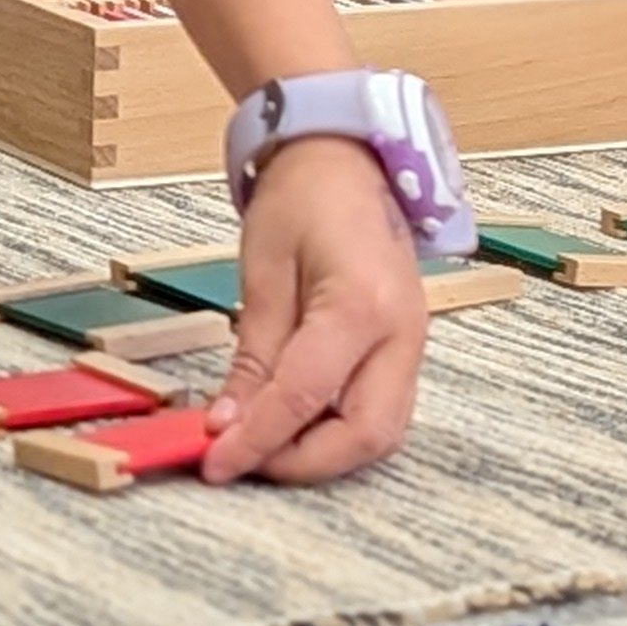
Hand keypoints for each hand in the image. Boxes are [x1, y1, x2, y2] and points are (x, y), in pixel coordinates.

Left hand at [202, 136, 425, 485]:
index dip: (256, 440)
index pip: (305, 397)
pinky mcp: (406, 351)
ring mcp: (413, 345)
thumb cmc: (303, 198)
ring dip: (321, 452)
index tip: (213, 463)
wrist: (349, 160)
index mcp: (361, 305)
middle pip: (366, 435)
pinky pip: (377, 410)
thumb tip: (228, 423)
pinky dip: (334, 429)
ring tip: (260, 442)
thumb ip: (253, 356)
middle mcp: (402, 334)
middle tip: (241, 461)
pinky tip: (289, 421)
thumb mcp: (262, 272)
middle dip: (302, 464)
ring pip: (380, 433)